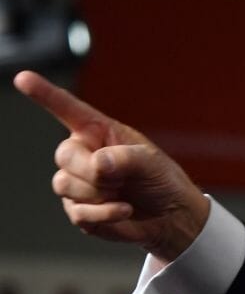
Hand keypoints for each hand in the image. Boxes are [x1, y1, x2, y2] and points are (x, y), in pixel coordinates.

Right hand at [13, 70, 208, 261]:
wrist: (172, 216)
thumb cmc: (161, 181)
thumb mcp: (152, 162)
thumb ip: (126, 158)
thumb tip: (98, 164)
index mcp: (98, 132)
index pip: (67, 109)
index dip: (44, 94)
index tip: (23, 78)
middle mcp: (82, 154)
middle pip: (64, 155)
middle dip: (92, 170)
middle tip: (123, 178)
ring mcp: (77, 183)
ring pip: (65, 185)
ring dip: (100, 193)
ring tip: (125, 192)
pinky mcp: (79, 209)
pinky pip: (78, 212)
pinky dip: (105, 214)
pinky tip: (125, 210)